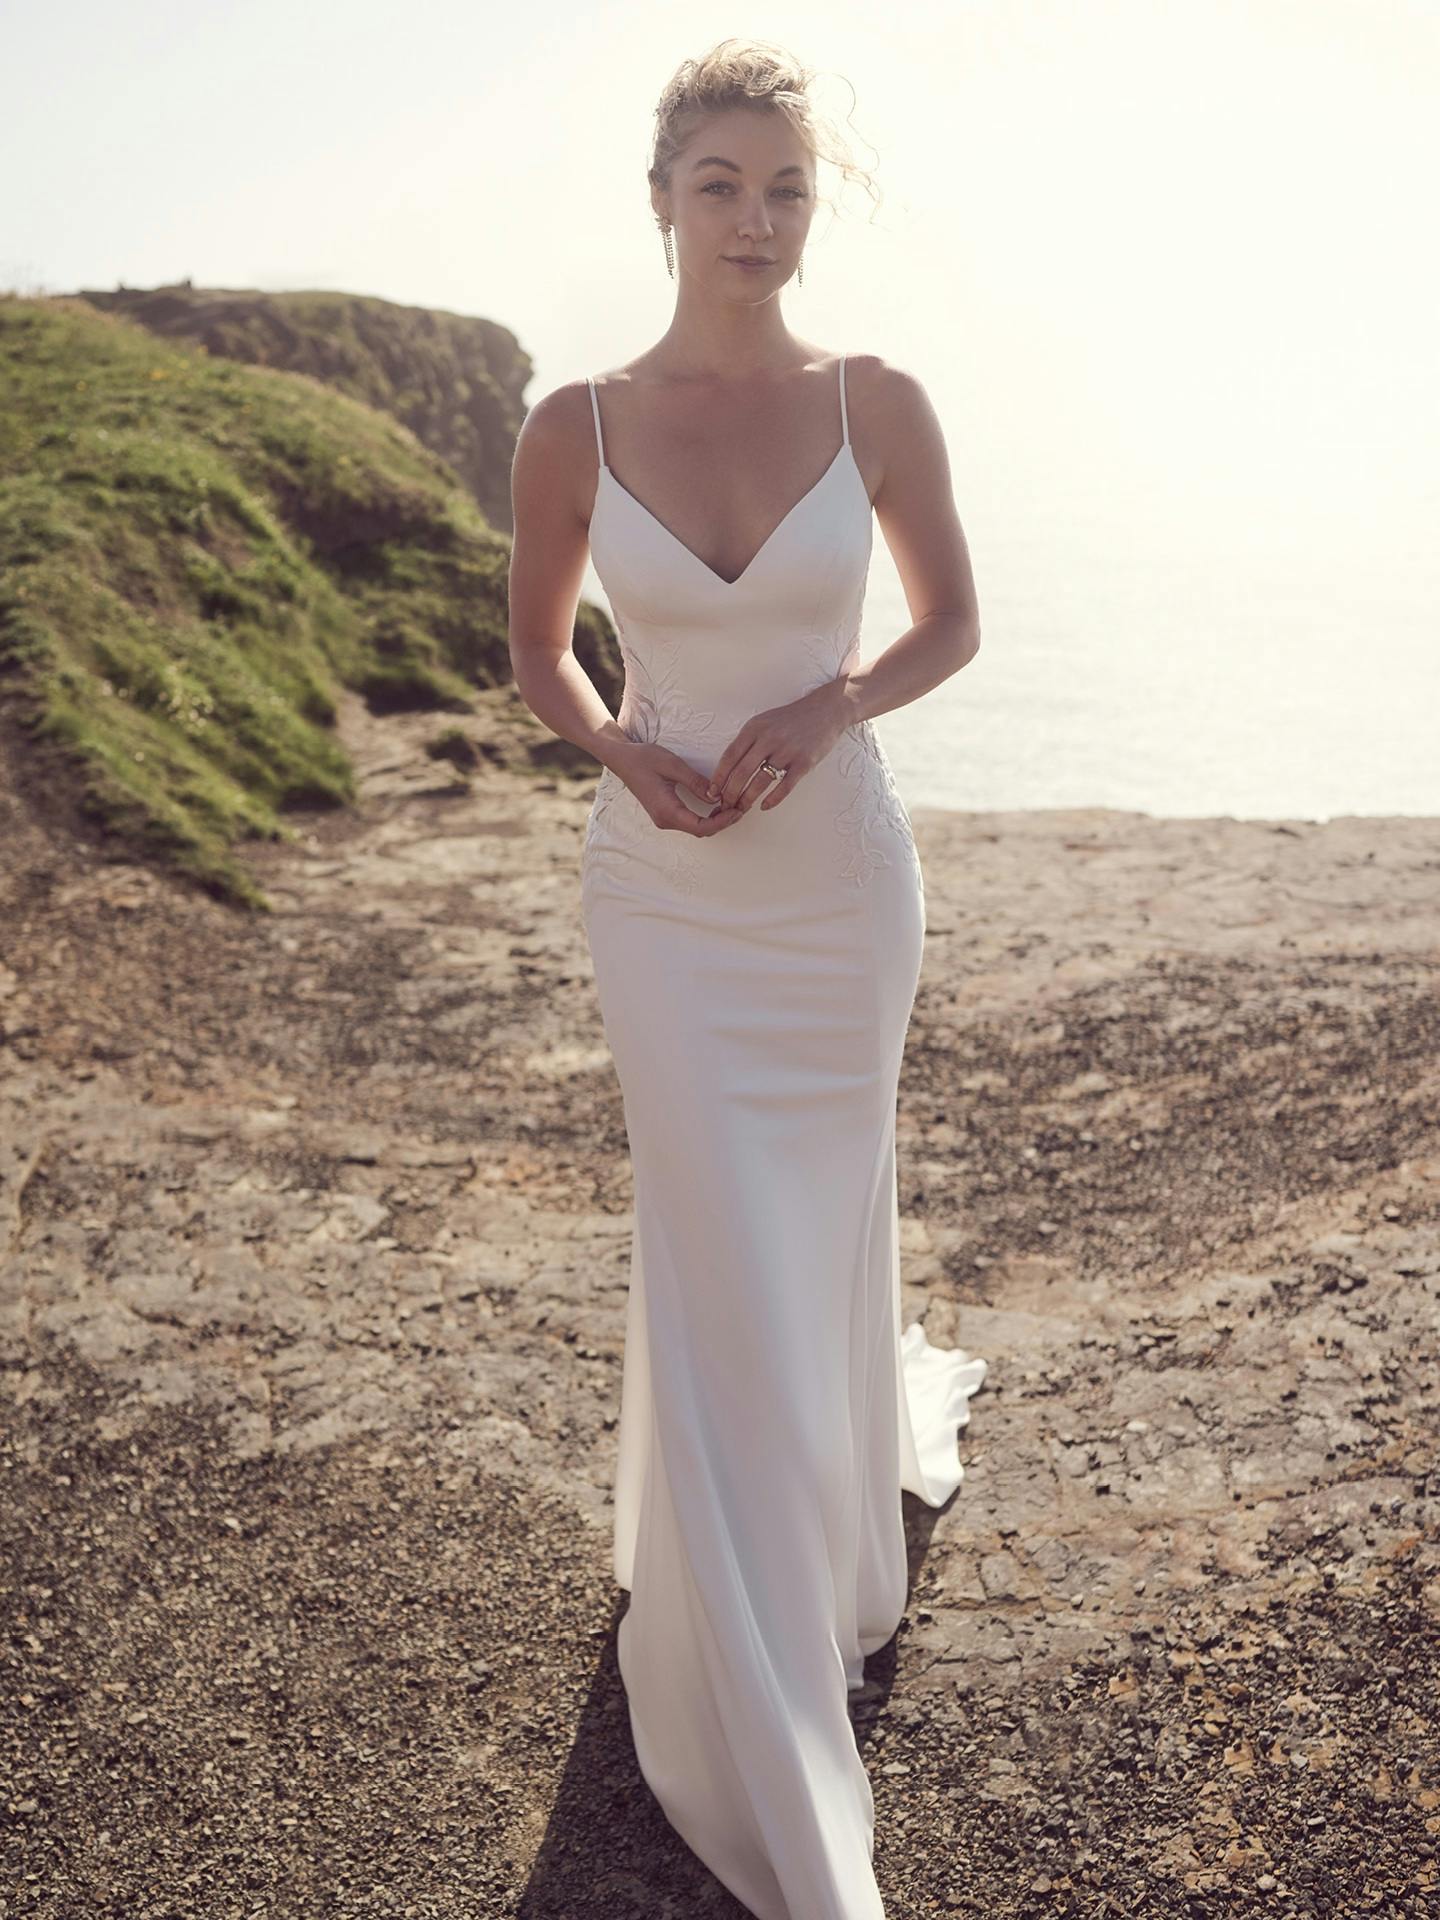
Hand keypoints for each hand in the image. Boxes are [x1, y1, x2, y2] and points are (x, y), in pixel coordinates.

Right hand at [610, 741, 746, 835]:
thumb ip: (696, 782)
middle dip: (723, 822)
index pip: (701, 826)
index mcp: (667, 810)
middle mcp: (665, 819)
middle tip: (741, 806)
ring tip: (733, 805)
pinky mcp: (666, 813)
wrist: (622, 759)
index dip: (722, 822)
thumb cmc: (644, 758)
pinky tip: (717, 805)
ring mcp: (664, 818)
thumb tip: (717, 797)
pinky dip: (706, 817)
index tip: (737, 811)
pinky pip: (690, 821)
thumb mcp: (673, 765)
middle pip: (701, 830)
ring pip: (696, 827)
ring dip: (716, 820)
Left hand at [707, 680, 854, 815]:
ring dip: (747, 799)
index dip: (719, 777)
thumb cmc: (791, 719)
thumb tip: (728, 768)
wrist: (825, 711)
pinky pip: (784, 786)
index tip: (712, 792)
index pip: (730, 756)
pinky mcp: (804, 762)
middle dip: (730, 793)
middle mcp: (769, 739)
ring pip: (760, 782)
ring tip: (741, 809)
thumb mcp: (764, 721)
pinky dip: (773, 799)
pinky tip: (764, 806)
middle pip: (742, 772)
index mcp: (755, 728)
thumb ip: (748, 741)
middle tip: (725, 805)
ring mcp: (787, 751)